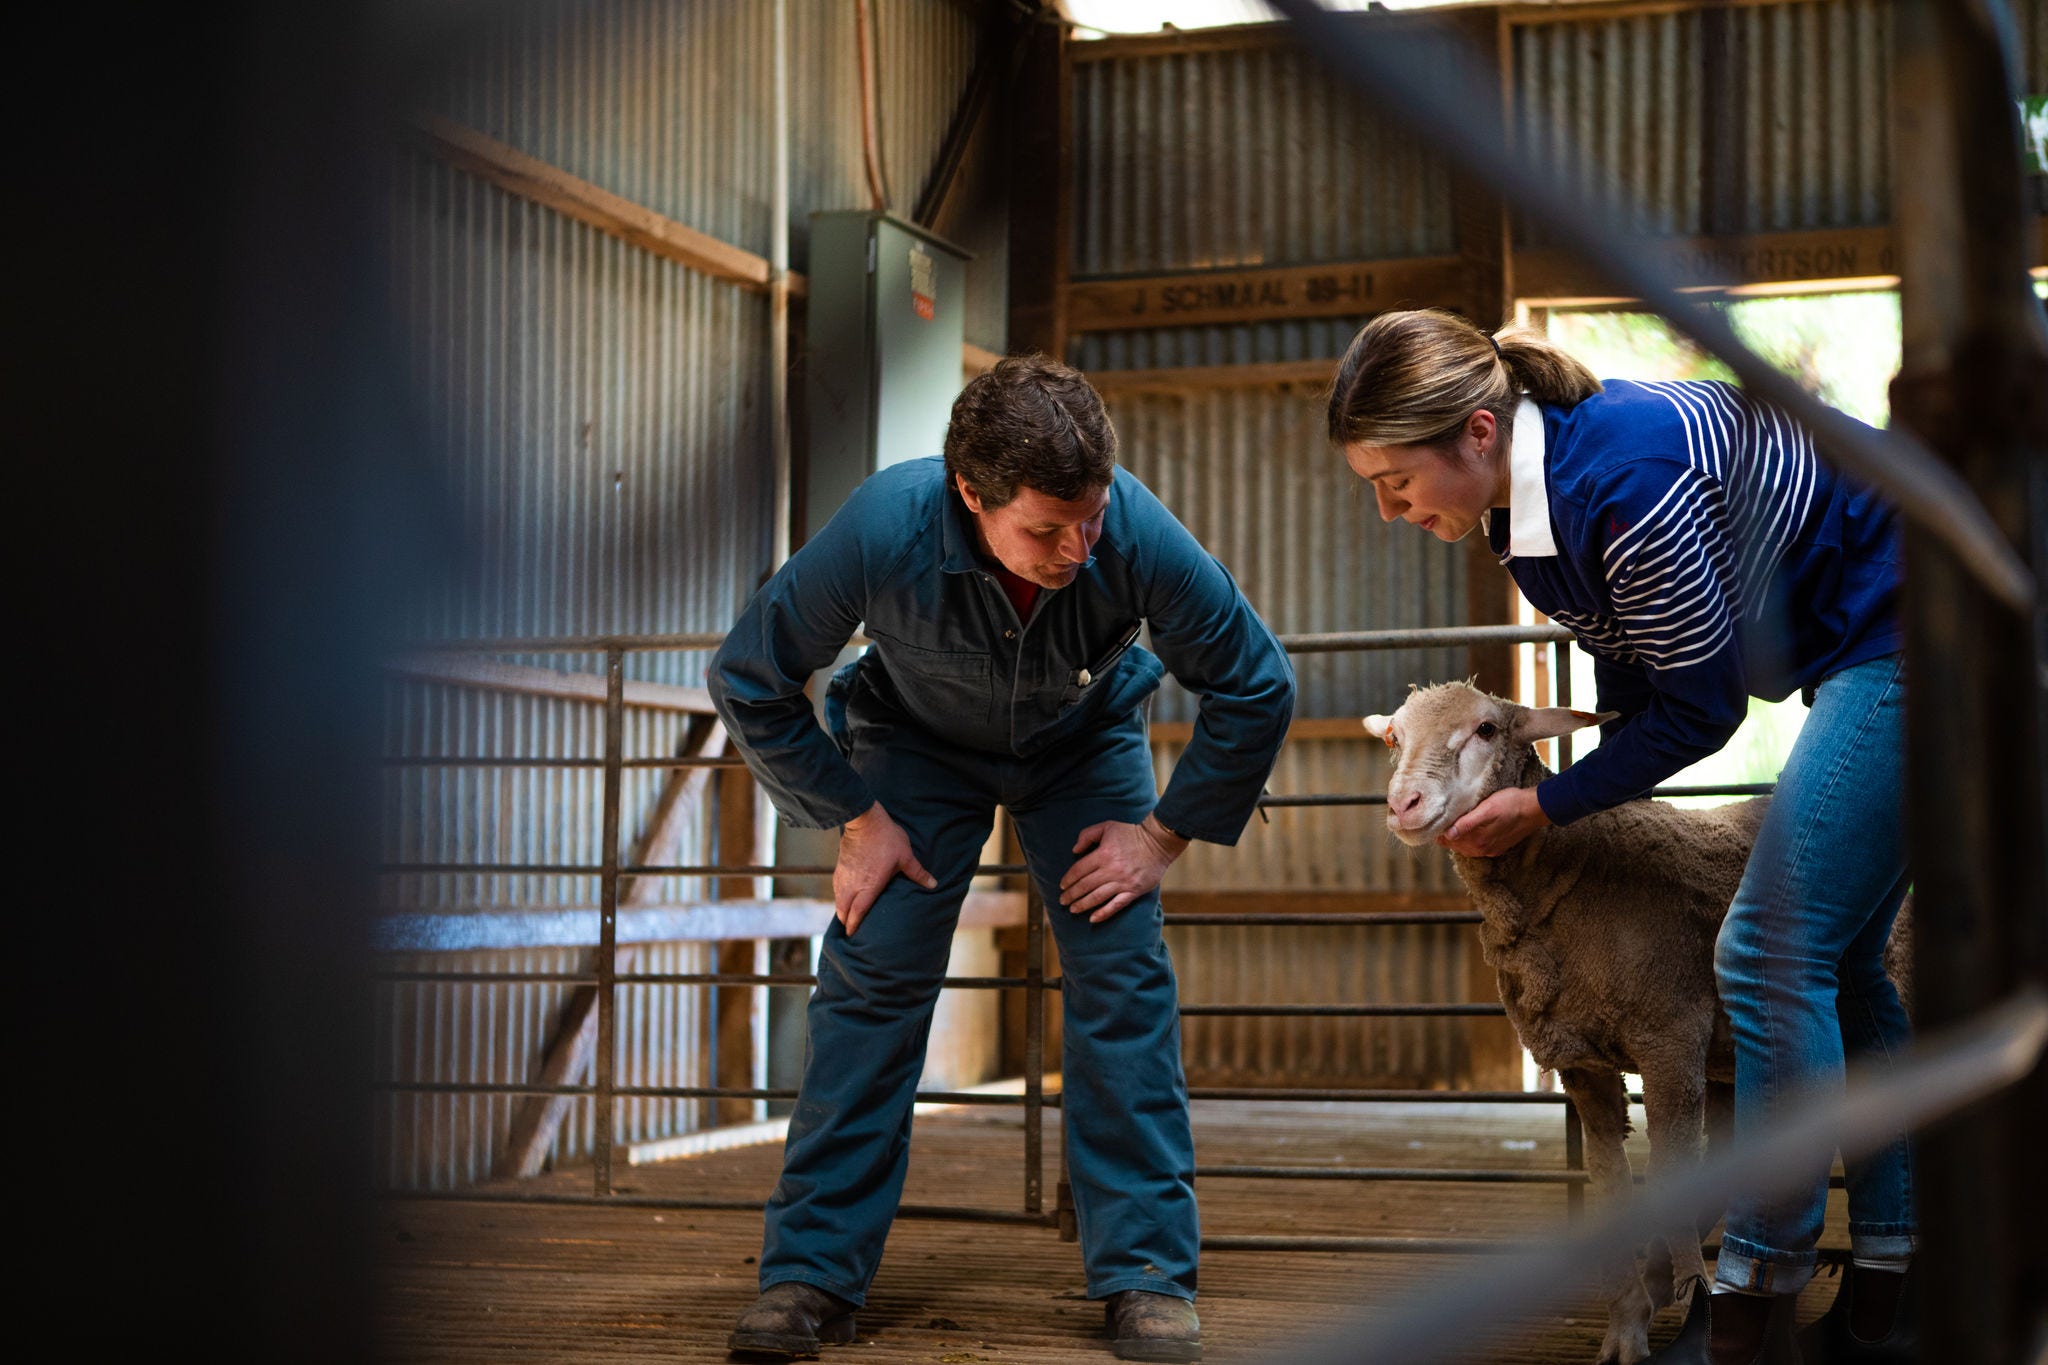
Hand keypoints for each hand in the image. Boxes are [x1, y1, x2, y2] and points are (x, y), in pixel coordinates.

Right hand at [834, 802, 936, 934]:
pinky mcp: (839, 867)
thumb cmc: (886, 838)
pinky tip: (844, 895)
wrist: (864, 819)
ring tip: (848, 916)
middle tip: (851, 930)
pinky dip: (839, 896)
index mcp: (869, 886)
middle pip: (844, 910)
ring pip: (838, 900)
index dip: (854, 926)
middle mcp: (853, 885)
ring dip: (842, 910)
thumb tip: (934, 884)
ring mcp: (844, 875)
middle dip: (847, 922)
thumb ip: (917, 873)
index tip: (853, 935)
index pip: (858, 912)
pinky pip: (836, 888)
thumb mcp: (906, 856)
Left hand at [1058, 814, 1188, 922]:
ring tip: (1073, 909)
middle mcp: (1111, 870)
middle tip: (1062, 901)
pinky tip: (1093, 919)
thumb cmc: (1131, 833)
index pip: (1079, 870)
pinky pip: (1116, 905)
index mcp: (1103, 854)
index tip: (1062, 886)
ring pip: (1097, 897)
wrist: (1158, 842)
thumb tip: (1074, 850)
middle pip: (1085, 886)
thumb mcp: (1107, 826)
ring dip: (1082, 905)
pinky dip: (1103, 913)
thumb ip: (1087, 835)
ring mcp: (1123, 882)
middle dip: (1071, 895)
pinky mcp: (1134, 891)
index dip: (1068, 879)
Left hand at [1438, 786, 1549, 856]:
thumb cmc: (1511, 804)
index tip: (1436, 819)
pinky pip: (1478, 847)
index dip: (1440, 831)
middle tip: (1441, 819)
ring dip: (1458, 837)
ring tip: (1452, 823)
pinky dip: (1470, 840)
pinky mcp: (1498, 846)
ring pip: (1466, 847)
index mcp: (1478, 841)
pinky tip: (1469, 830)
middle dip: (1447, 835)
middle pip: (1456, 845)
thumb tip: (1449, 835)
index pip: (1448, 841)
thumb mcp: (1487, 809)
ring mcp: (1491, 849)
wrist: (1535, 808)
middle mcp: (1483, 849)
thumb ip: (1468, 824)